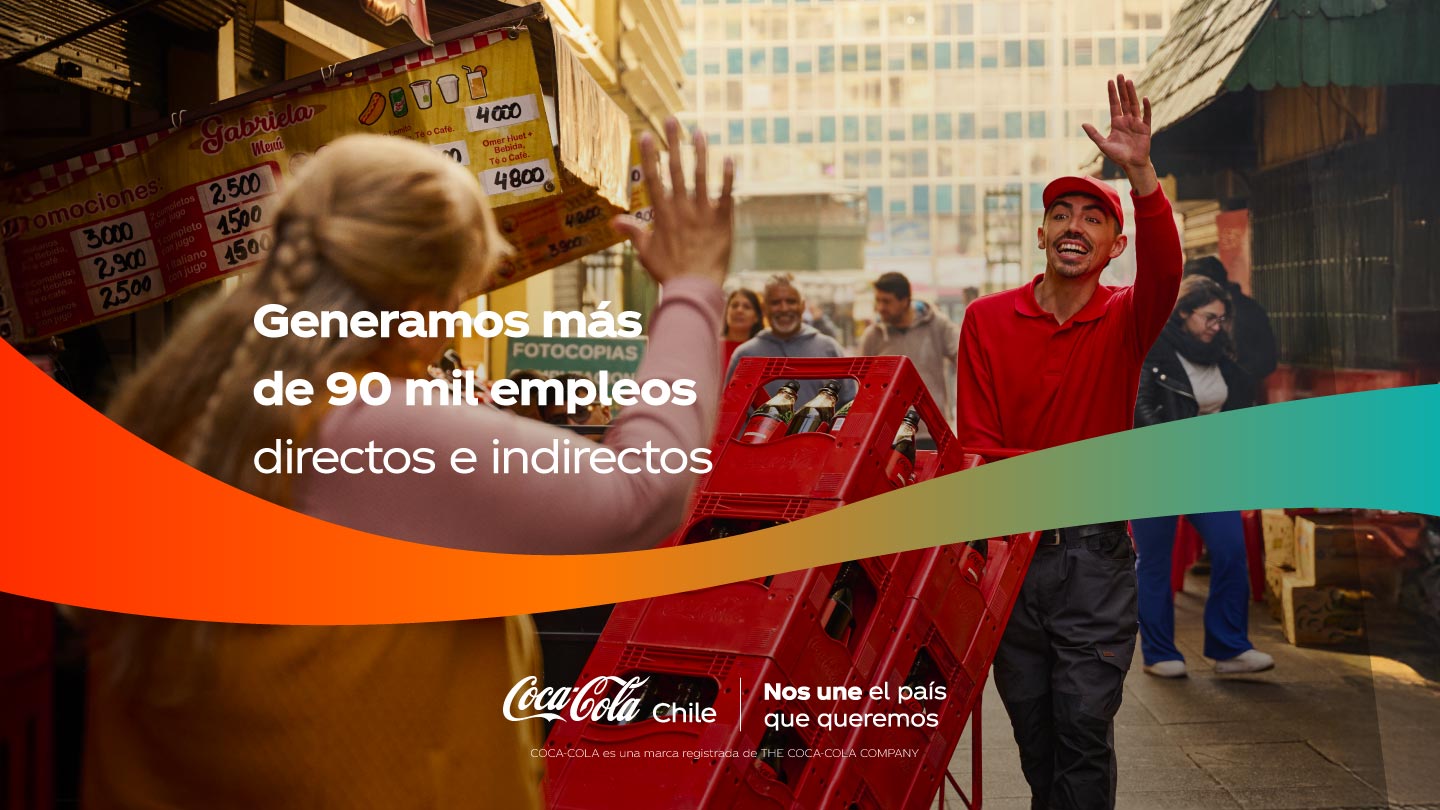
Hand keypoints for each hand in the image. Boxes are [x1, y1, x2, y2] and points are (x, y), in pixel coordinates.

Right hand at [613, 118, 734, 287]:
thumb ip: (633, 232)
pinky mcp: (722, 220)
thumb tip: (614, 221)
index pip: (653, 178)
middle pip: (676, 169)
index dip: (649, 156)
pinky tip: (729, 159)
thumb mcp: (645, 252)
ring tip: (699, 132)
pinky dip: (728, 177)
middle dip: (673, 142)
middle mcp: (681, 208)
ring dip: (700, 153)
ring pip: (700, 176)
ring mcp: (702, 212)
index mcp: (662, 214)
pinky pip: (726, 194)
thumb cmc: (669, 272)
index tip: (646, 135)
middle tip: (672, 120)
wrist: (694, 288)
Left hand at [1083, 74, 1151, 168]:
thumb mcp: (1103, 145)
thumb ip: (1094, 134)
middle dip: (1122, 88)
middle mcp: (1127, 120)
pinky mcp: (1145, 129)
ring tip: (1129, 81)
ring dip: (1132, 93)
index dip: (1112, 93)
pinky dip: (1146, 108)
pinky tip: (1144, 98)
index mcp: (1117, 123)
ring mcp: (1136, 123)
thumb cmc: (1118, 156)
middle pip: (1124, 101)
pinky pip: (1146, 116)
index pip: (1114, 104)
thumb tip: (1083, 123)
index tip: (1110, 81)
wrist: (1132, 165)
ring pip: (1134, 105)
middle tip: (1120, 75)